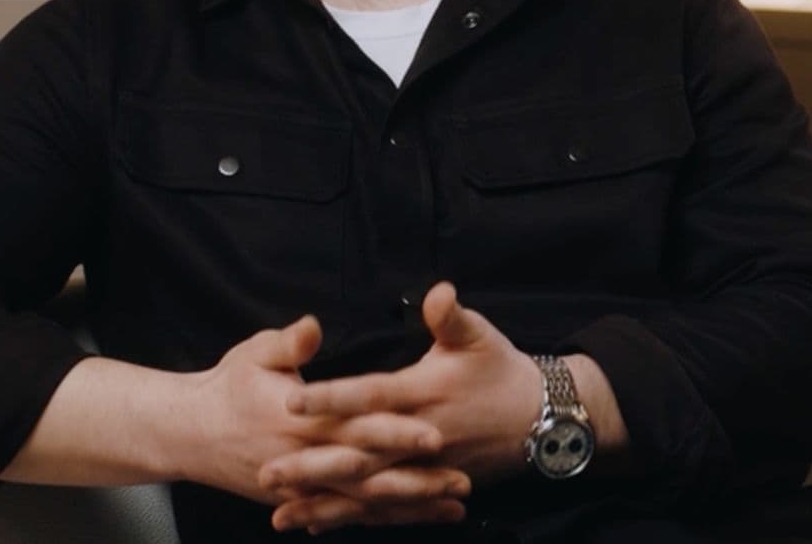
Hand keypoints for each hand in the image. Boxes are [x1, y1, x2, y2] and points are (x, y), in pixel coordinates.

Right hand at [169, 314, 471, 528]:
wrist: (189, 433)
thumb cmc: (227, 387)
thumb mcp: (255, 353)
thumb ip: (290, 342)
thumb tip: (314, 326)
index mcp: (302, 420)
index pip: (357, 426)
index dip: (396, 431)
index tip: (434, 433)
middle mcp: (307, 458)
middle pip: (370, 474)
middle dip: (418, 480)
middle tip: (461, 481)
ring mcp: (304, 484)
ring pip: (364, 502)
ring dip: (409, 505)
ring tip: (452, 507)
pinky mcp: (300, 498)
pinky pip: (346, 513)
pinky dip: (380, 518)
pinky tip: (413, 519)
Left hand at [268, 283, 601, 531]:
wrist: (543, 421)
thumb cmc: (503, 371)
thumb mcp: (480, 335)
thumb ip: (451, 316)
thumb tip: (437, 291)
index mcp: (423, 394)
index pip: (370, 397)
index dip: (332, 399)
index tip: (292, 402)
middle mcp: (420, 438)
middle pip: (359, 456)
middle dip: (312, 467)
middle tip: (268, 473)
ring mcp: (424, 469)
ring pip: (367, 492)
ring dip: (324, 503)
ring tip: (280, 514)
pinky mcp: (429, 486)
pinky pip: (386, 509)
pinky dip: (352, 518)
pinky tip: (317, 523)